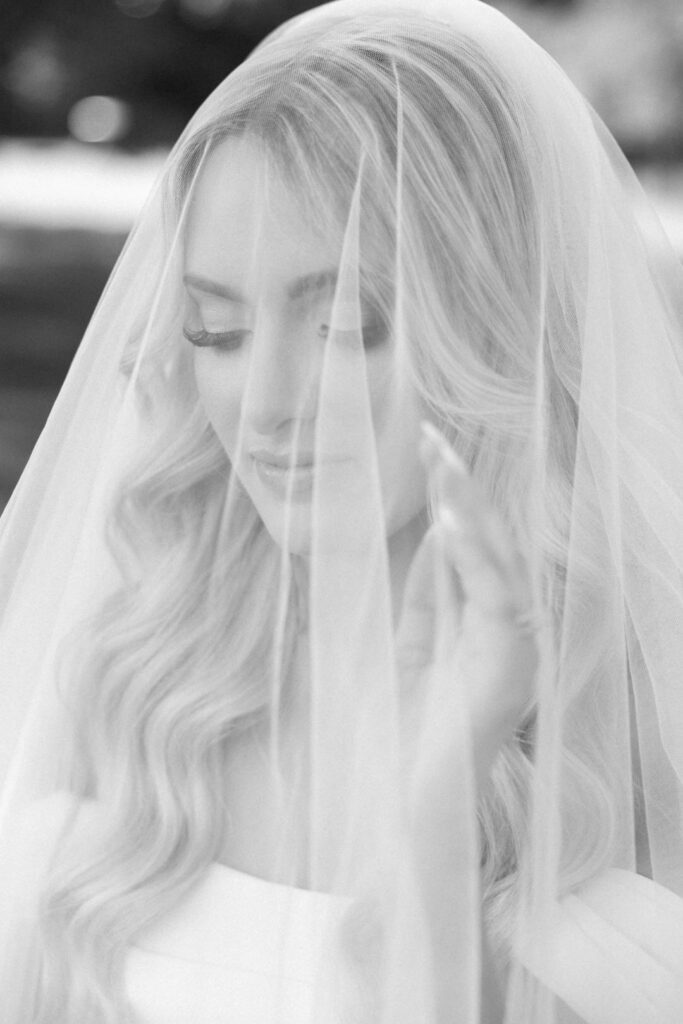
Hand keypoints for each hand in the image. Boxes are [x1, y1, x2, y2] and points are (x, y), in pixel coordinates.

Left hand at [396, 421, 539, 794]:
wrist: (405, 802)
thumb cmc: (406, 731)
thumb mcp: (409, 645)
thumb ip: (426, 595)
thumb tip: (433, 535)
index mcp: (487, 626)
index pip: (474, 548)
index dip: (454, 498)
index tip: (429, 449)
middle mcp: (509, 632)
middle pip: (491, 545)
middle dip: (463, 490)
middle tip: (433, 438)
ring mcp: (515, 650)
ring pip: (502, 563)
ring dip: (471, 510)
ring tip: (443, 461)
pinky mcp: (511, 669)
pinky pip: (499, 600)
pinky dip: (477, 559)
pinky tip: (452, 520)